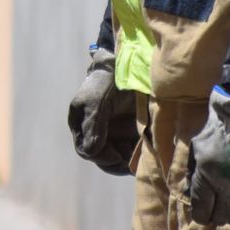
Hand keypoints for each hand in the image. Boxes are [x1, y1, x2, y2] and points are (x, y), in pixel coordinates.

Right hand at [67, 47, 138, 175]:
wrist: (132, 66)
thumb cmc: (108, 80)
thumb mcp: (98, 100)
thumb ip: (93, 124)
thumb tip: (90, 153)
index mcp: (81, 123)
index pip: (86, 150)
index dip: (101, 157)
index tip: (116, 156)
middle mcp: (96, 131)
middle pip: (102, 158)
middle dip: (116, 163)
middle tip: (131, 162)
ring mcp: (114, 133)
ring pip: (118, 158)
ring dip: (128, 161)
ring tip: (141, 159)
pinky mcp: (131, 134)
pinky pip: (132, 152)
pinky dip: (139, 156)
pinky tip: (147, 153)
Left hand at [187, 86, 229, 229]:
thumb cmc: (217, 131)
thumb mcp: (196, 149)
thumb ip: (191, 173)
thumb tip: (188, 193)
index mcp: (206, 178)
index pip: (201, 211)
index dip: (201, 215)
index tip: (204, 213)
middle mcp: (226, 190)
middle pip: (220, 217)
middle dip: (217, 216)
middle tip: (219, 211)